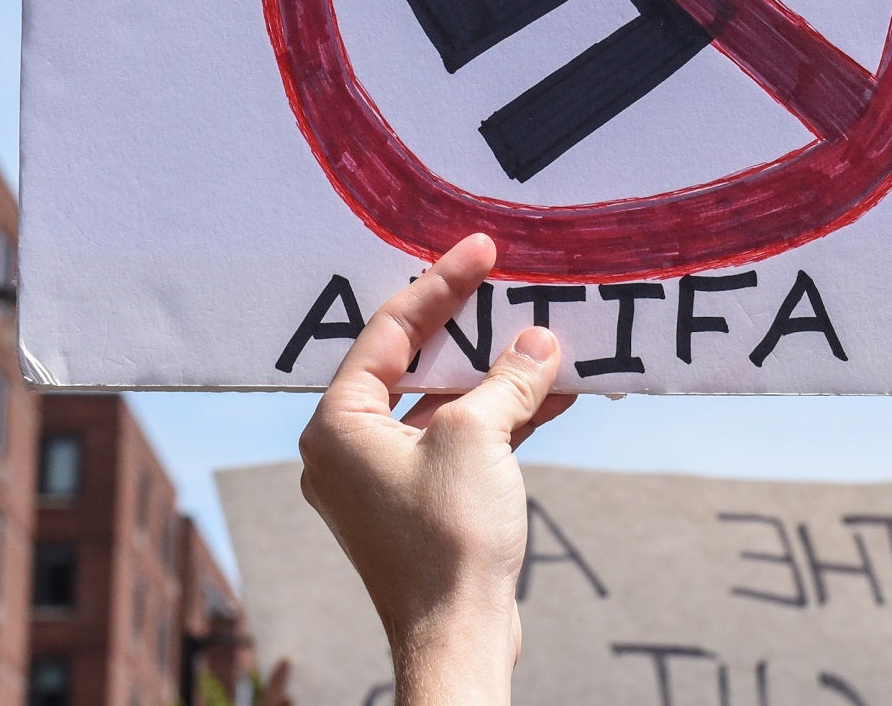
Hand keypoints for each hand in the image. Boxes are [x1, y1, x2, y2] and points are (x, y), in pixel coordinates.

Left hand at [298, 234, 574, 705]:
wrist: (456, 641)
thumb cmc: (447, 540)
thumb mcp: (479, 437)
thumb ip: (507, 380)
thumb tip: (538, 343)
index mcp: (338, 423)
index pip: (389, 331)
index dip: (440, 284)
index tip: (480, 249)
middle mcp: (349, 448)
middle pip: (412, 364)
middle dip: (467, 328)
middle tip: (505, 282)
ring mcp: (384, 481)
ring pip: (441, 405)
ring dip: (494, 376)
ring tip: (542, 336)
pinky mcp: (419, 508)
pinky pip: (459, 443)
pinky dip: (501, 419)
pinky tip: (553, 394)